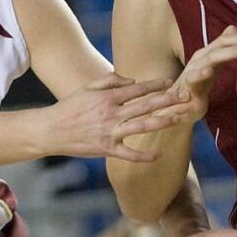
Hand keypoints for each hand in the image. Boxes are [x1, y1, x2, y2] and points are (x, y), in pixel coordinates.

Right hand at [45, 73, 190, 161]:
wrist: (50, 130)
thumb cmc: (70, 107)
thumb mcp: (88, 88)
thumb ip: (111, 81)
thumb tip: (133, 80)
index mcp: (108, 97)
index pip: (137, 89)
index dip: (156, 85)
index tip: (172, 82)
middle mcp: (111, 113)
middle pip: (145, 105)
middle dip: (167, 100)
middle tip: (186, 97)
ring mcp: (109, 131)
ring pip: (141, 125)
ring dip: (162, 122)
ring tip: (179, 118)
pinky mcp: (106, 148)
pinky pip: (128, 153)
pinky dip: (143, 155)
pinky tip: (158, 155)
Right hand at [175, 25, 236, 121]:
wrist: (176, 106)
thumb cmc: (198, 84)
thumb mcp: (214, 65)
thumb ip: (225, 49)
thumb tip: (235, 28)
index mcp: (207, 54)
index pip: (224, 40)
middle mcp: (199, 59)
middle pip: (220, 45)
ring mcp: (192, 71)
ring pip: (210, 58)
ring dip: (229, 53)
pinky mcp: (187, 87)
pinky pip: (193, 79)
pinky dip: (200, 74)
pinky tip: (209, 71)